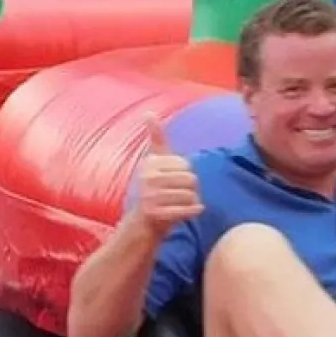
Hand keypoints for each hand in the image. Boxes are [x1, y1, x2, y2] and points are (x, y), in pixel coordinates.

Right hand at [131, 114, 201, 232]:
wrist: (142, 224)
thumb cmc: (153, 189)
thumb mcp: (154, 161)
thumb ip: (156, 138)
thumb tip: (148, 112)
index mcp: (149, 163)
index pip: (186, 166)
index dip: (186, 175)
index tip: (175, 182)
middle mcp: (146, 178)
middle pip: (191, 179)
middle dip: (192, 189)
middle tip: (181, 196)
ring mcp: (149, 196)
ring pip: (191, 195)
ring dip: (193, 202)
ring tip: (182, 204)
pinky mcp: (154, 213)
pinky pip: (187, 209)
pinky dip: (194, 211)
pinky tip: (192, 212)